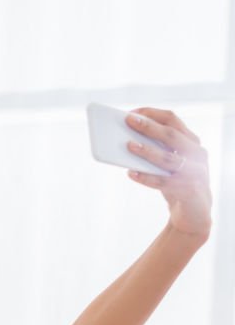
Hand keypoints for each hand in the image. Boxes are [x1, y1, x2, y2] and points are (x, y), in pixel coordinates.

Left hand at [125, 108, 211, 238]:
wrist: (195, 212)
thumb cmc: (177, 180)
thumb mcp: (170, 162)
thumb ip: (156, 150)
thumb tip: (127, 140)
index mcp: (191, 141)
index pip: (172, 120)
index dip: (151, 114)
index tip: (131, 112)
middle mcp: (196, 153)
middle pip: (171, 135)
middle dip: (149, 127)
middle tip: (127, 120)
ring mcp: (194, 172)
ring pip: (168, 159)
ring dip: (146, 151)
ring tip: (128, 145)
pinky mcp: (188, 190)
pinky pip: (163, 182)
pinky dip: (146, 177)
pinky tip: (130, 173)